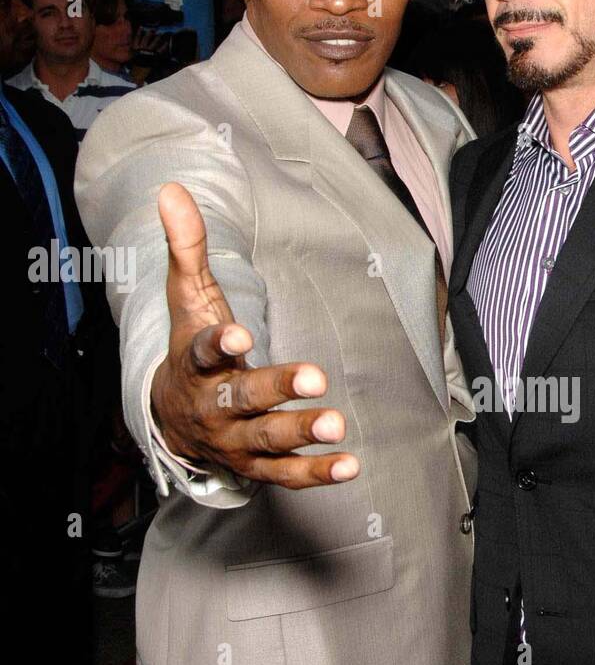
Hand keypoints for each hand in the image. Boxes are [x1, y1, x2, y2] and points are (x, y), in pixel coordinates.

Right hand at [150, 182, 359, 488]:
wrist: (173, 422)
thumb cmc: (189, 351)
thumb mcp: (188, 301)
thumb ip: (187, 248)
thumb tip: (172, 190)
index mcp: (196, 365)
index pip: (202, 352)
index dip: (220, 344)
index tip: (238, 334)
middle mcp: (215, 406)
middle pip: (244, 398)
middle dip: (278, 387)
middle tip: (315, 377)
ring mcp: (236, 439)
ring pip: (269, 438)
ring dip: (303, 432)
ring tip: (337, 423)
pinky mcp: (259, 465)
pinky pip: (287, 474)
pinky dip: (318, 473)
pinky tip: (352, 465)